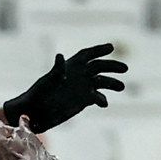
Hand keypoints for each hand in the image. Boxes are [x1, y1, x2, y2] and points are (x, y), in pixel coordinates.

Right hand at [0, 116, 55, 159]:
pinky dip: (50, 158)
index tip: (19, 117)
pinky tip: (54, 159)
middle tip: (24, 122)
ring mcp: (41, 151)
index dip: (19, 121)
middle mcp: (35, 140)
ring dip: (35, 144)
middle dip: (26, 130)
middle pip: (29, 133)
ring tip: (33, 144)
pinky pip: (50, 158)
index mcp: (24, 133)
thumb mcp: (0, 144)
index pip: (21, 124)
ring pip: (39, 144)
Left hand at [1, 45, 127, 131]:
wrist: (36, 112)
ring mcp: (83, 87)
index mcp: (71, 66)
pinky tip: (104, 104)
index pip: (88, 54)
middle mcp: (79, 75)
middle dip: (112, 66)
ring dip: (112, 83)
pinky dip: (102, 99)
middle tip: (124, 69)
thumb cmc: (38, 93)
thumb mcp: (47, 80)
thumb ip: (57, 69)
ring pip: (102, 82)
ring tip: (121, 87)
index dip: (99, 49)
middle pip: (100, 67)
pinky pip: (98, 98)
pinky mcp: (84, 101)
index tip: (111, 48)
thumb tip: (60, 56)